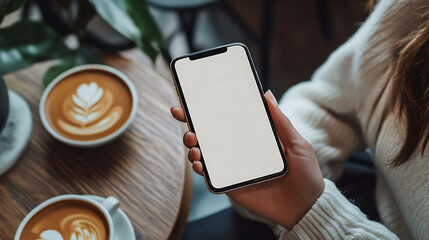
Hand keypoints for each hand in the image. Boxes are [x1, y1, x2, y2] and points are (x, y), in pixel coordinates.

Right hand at [170, 90, 323, 229]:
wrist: (306, 208)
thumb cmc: (306, 175)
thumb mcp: (297, 143)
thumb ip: (280, 121)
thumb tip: (267, 94)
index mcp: (254, 139)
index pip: (228, 121)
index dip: (210, 110)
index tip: (194, 98)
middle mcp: (241, 151)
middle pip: (211, 135)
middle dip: (191, 123)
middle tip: (181, 114)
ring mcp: (234, 168)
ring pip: (205, 154)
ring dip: (192, 145)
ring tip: (192, 142)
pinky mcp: (231, 185)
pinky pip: (211, 176)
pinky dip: (199, 168)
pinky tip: (198, 162)